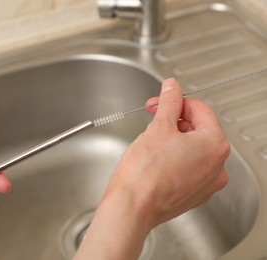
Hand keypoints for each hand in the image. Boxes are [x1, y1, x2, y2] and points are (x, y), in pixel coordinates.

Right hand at [75, 78, 229, 258]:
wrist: (132, 206)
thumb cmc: (144, 173)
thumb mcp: (158, 127)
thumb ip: (169, 102)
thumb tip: (172, 88)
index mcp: (215, 145)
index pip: (201, 110)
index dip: (177, 101)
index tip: (162, 101)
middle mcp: (217, 166)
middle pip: (198, 129)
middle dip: (174, 120)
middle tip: (153, 118)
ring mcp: (206, 183)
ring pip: (192, 149)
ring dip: (173, 139)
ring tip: (151, 143)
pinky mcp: (193, 194)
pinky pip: (187, 168)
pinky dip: (174, 159)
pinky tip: (155, 161)